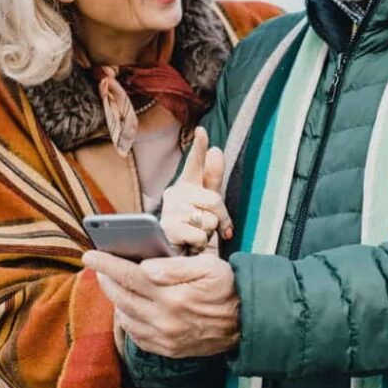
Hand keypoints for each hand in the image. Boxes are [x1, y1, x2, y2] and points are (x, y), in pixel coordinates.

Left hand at [84, 249, 239, 357]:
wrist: (247, 322)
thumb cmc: (228, 287)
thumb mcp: (209, 266)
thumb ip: (175, 266)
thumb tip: (144, 266)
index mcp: (173, 294)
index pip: (129, 275)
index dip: (106, 264)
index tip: (89, 254)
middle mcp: (165, 318)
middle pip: (121, 296)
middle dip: (105, 279)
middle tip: (99, 267)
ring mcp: (165, 337)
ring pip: (125, 317)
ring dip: (115, 299)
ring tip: (114, 285)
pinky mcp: (168, 349)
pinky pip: (136, 336)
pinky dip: (127, 320)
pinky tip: (129, 308)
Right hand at [161, 127, 231, 253]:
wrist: (178, 257)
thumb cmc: (195, 227)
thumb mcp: (208, 203)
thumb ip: (214, 179)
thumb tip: (216, 150)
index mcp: (187, 184)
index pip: (195, 163)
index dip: (200, 146)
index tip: (202, 130)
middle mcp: (175, 193)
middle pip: (214, 199)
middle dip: (219, 217)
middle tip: (208, 226)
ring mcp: (170, 210)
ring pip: (209, 219)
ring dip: (208, 233)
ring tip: (195, 234)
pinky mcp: (168, 228)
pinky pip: (200, 234)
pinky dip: (200, 243)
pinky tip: (189, 244)